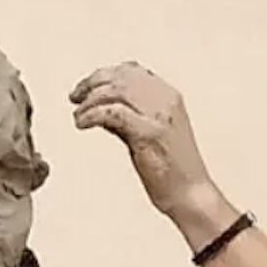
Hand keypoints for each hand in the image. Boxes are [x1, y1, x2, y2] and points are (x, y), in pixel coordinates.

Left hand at [70, 62, 216, 218]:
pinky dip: (92, 115)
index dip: (104, 75)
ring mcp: (158, 117)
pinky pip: (113, 113)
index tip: (86, 88)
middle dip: (92, 83)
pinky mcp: (149, 134)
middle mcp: (166, 101)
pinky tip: (83, 124)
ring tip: (78, 115)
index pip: (132, 71)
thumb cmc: (172, 171)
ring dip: (90, 101)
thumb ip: (128, 118)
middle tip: (75, 97)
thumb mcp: (150, 134)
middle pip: (121, 77)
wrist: (192, 195)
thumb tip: (100, 108)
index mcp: (169, 97)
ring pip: (116, 90)